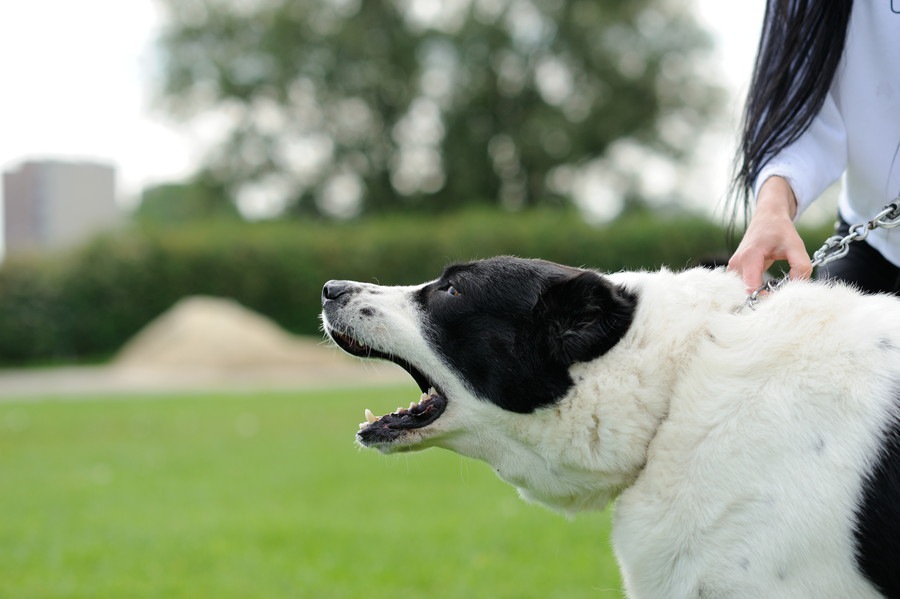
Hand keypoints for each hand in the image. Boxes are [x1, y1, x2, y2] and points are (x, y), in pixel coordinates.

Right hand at [728, 176, 811, 290]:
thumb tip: (796, 287)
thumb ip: (801, 267)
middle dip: (763, 297)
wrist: (767, 217)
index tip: (782, 297)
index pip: (752, 289)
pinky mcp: (734, 270)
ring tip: (774, 288)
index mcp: (749, 257)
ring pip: (742, 291)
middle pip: (745, 292)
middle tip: (781, 294)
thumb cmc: (780, 230)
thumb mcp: (796, 246)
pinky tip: (766, 286)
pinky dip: (754, 289)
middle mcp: (736, 264)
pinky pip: (741, 286)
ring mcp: (732, 267)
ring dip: (758, 294)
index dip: (767, 298)